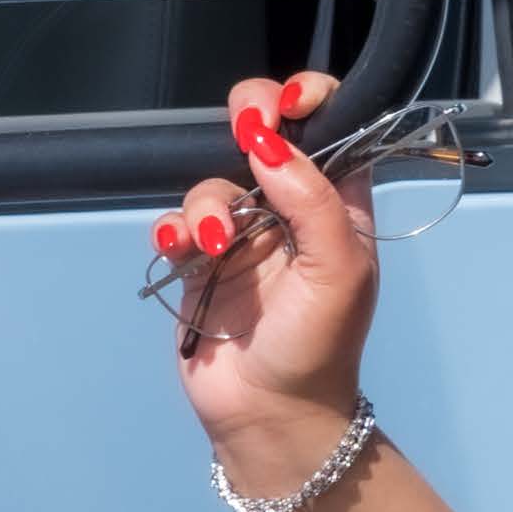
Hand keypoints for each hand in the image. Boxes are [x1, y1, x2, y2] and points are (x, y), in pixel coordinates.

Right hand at [150, 72, 377, 490]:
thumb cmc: (319, 343)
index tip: (292, 99)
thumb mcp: (338, 269)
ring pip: (212, 180)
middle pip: (263, 133)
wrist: (270, 412)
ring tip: (215, 245)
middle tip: (245, 131)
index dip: (313, 101)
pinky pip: (176, 222)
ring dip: (208, 203)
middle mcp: (289, 210)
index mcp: (339, 205)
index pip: (332, 130)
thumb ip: (311, 201)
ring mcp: (241, 234)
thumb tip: (270, 142)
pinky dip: (174, 229)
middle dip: (249, 118)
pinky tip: (181, 251)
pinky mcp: (197, 262)